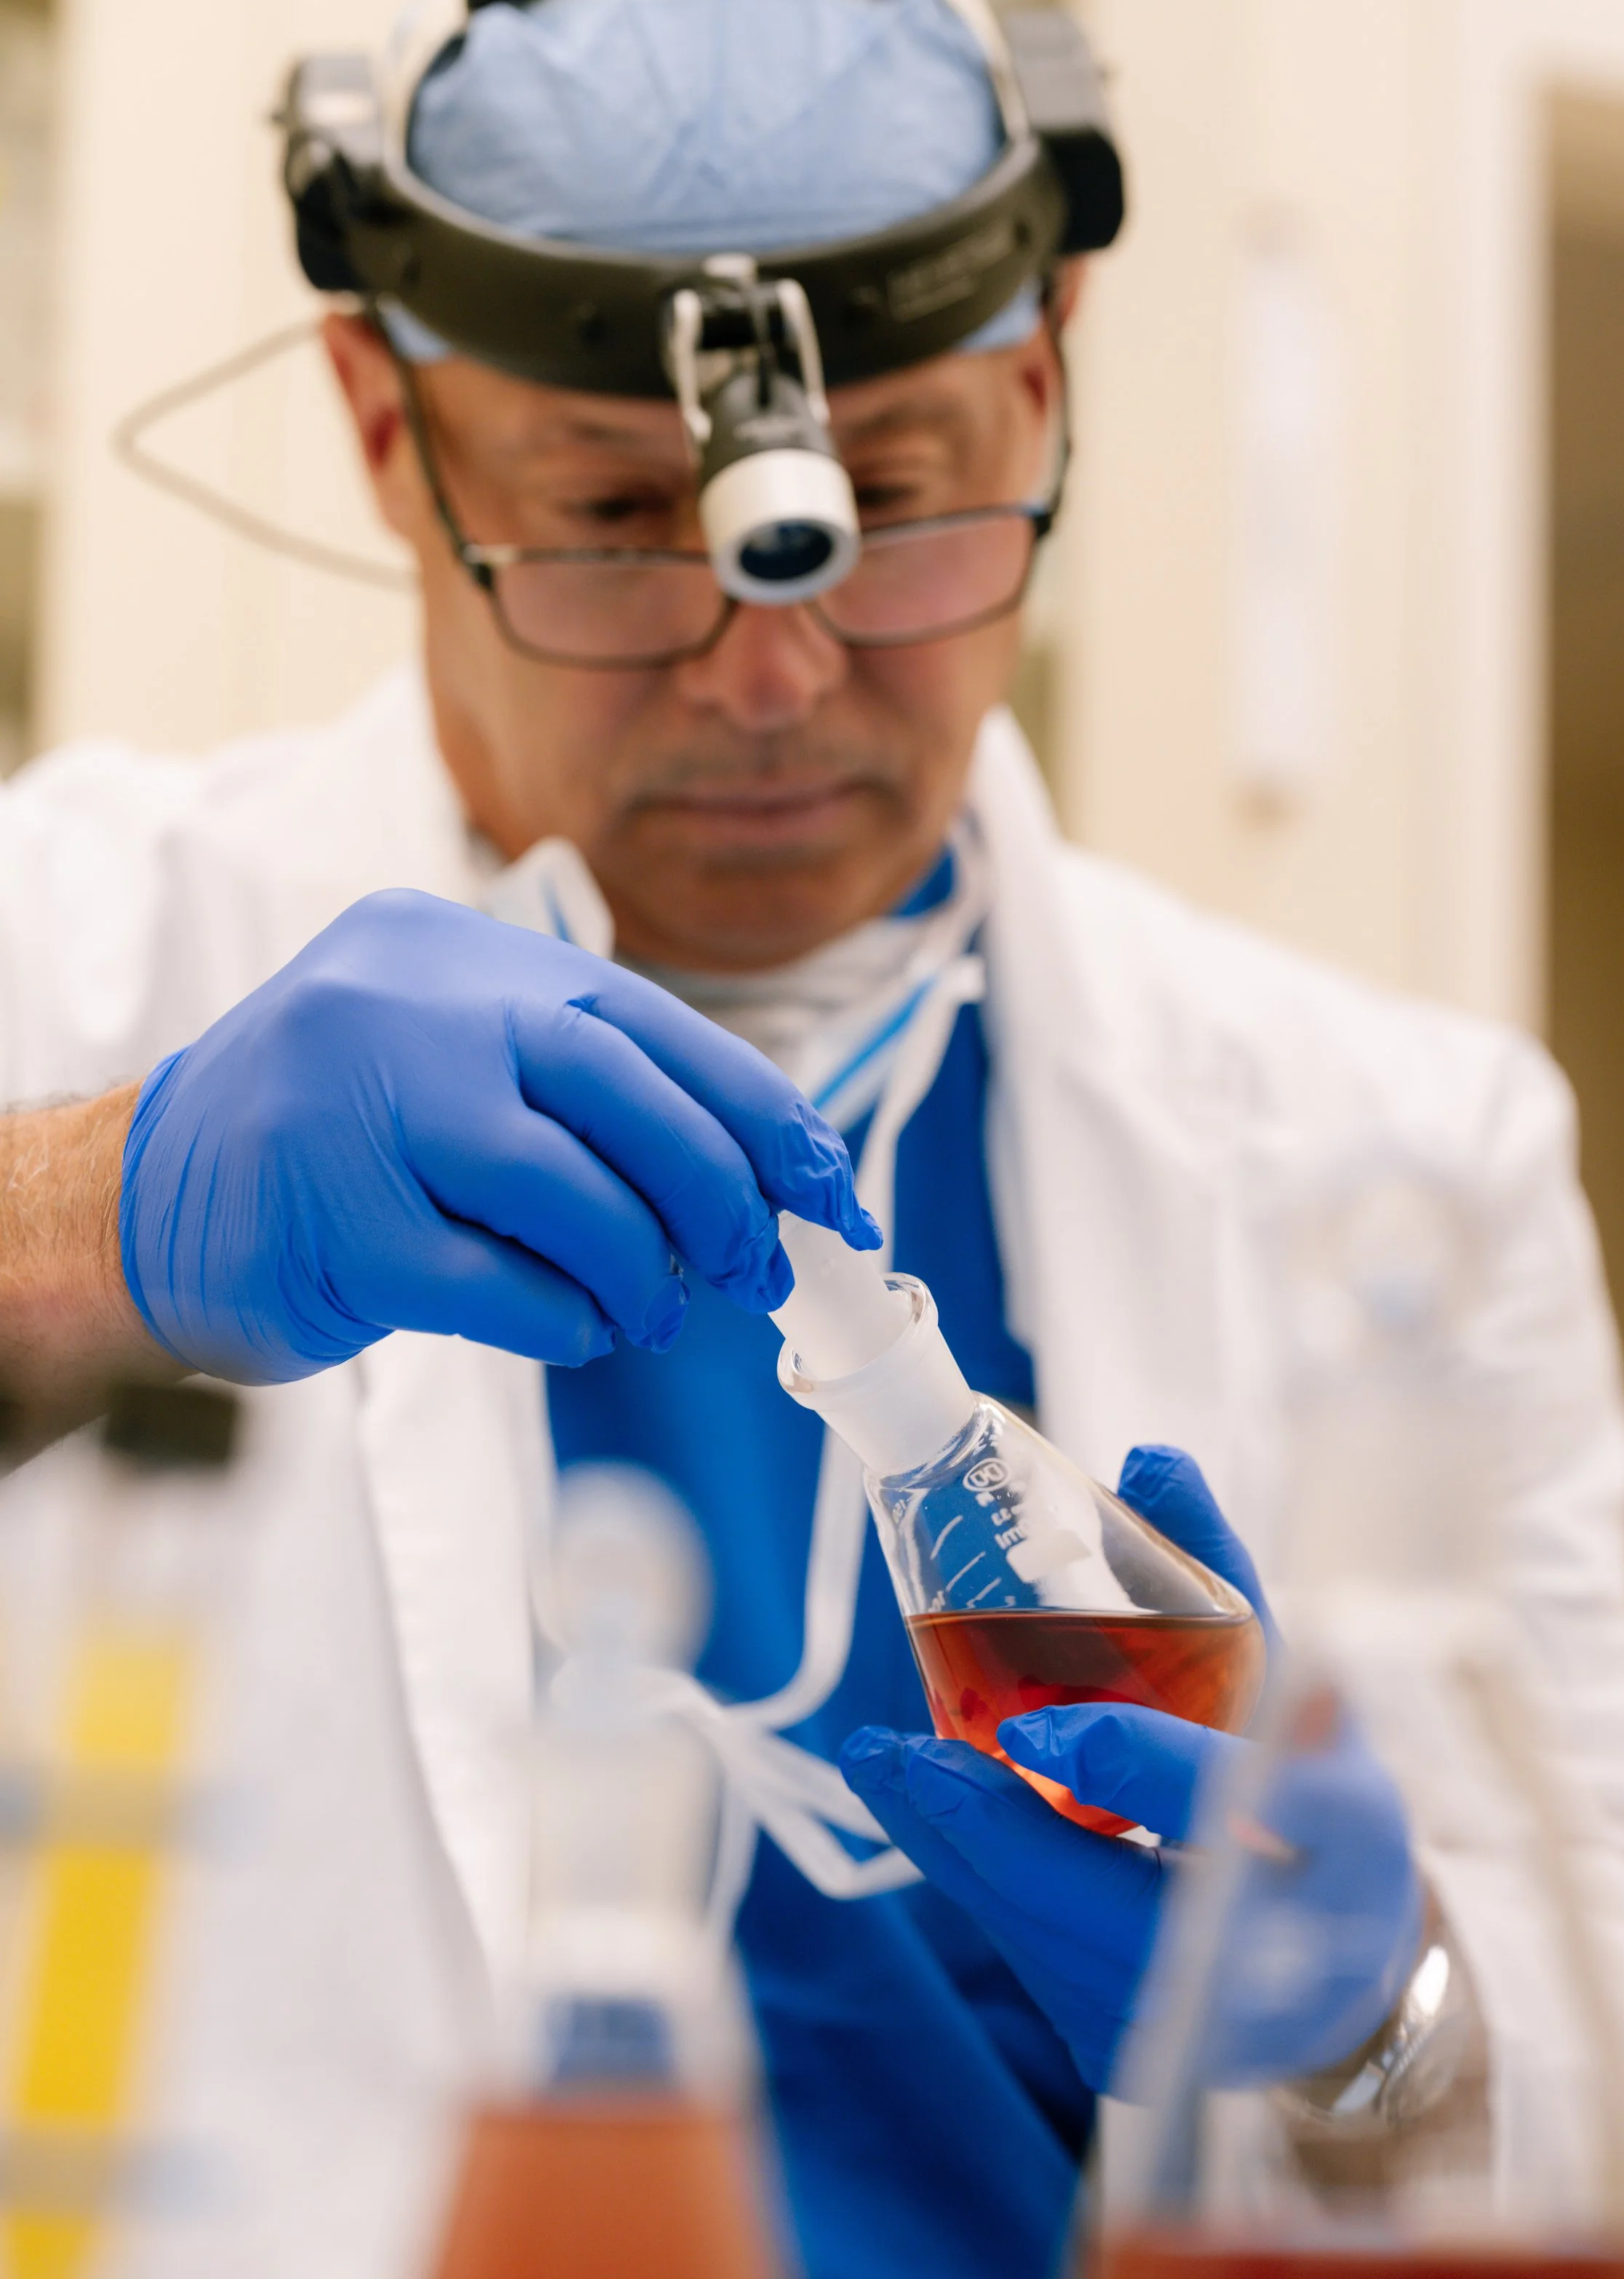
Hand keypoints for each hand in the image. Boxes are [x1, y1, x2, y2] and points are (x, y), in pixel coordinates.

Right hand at [119, 889, 874, 1383]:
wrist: (141, 1205)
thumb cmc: (331, 1145)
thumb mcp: (447, 1065)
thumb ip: (578, 1096)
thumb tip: (753, 1181)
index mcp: (453, 951)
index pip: (647, 1023)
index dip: (759, 1112)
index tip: (827, 1186)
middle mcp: (405, 1005)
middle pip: (624, 1093)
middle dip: (721, 1193)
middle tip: (759, 1268)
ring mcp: (360, 1110)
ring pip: (571, 1193)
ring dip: (642, 1271)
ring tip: (650, 1310)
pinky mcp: (336, 1226)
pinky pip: (501, 1286)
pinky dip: (565, 1319)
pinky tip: (574, 1327)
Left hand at [841, 1447, 1422, 2093]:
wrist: (1350, 1971)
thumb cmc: (1317, 1804)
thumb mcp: (1295, 1682)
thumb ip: (1214, 1578)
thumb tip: (1149, 1458)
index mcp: (1344, 1846)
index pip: (1237, 1808)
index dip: (1135, 1767)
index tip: (1035, 1727)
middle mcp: (1279, 1955)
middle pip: (1118, 1907)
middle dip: (994, 1828)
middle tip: (898, 1757)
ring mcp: (1201, 2026)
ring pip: (1057, 1942)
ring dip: (964, 1852)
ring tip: (887, 1774)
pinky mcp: (1134, 2053)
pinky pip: (1041, 1963)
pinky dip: (988, 1885)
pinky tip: (933, 1821)